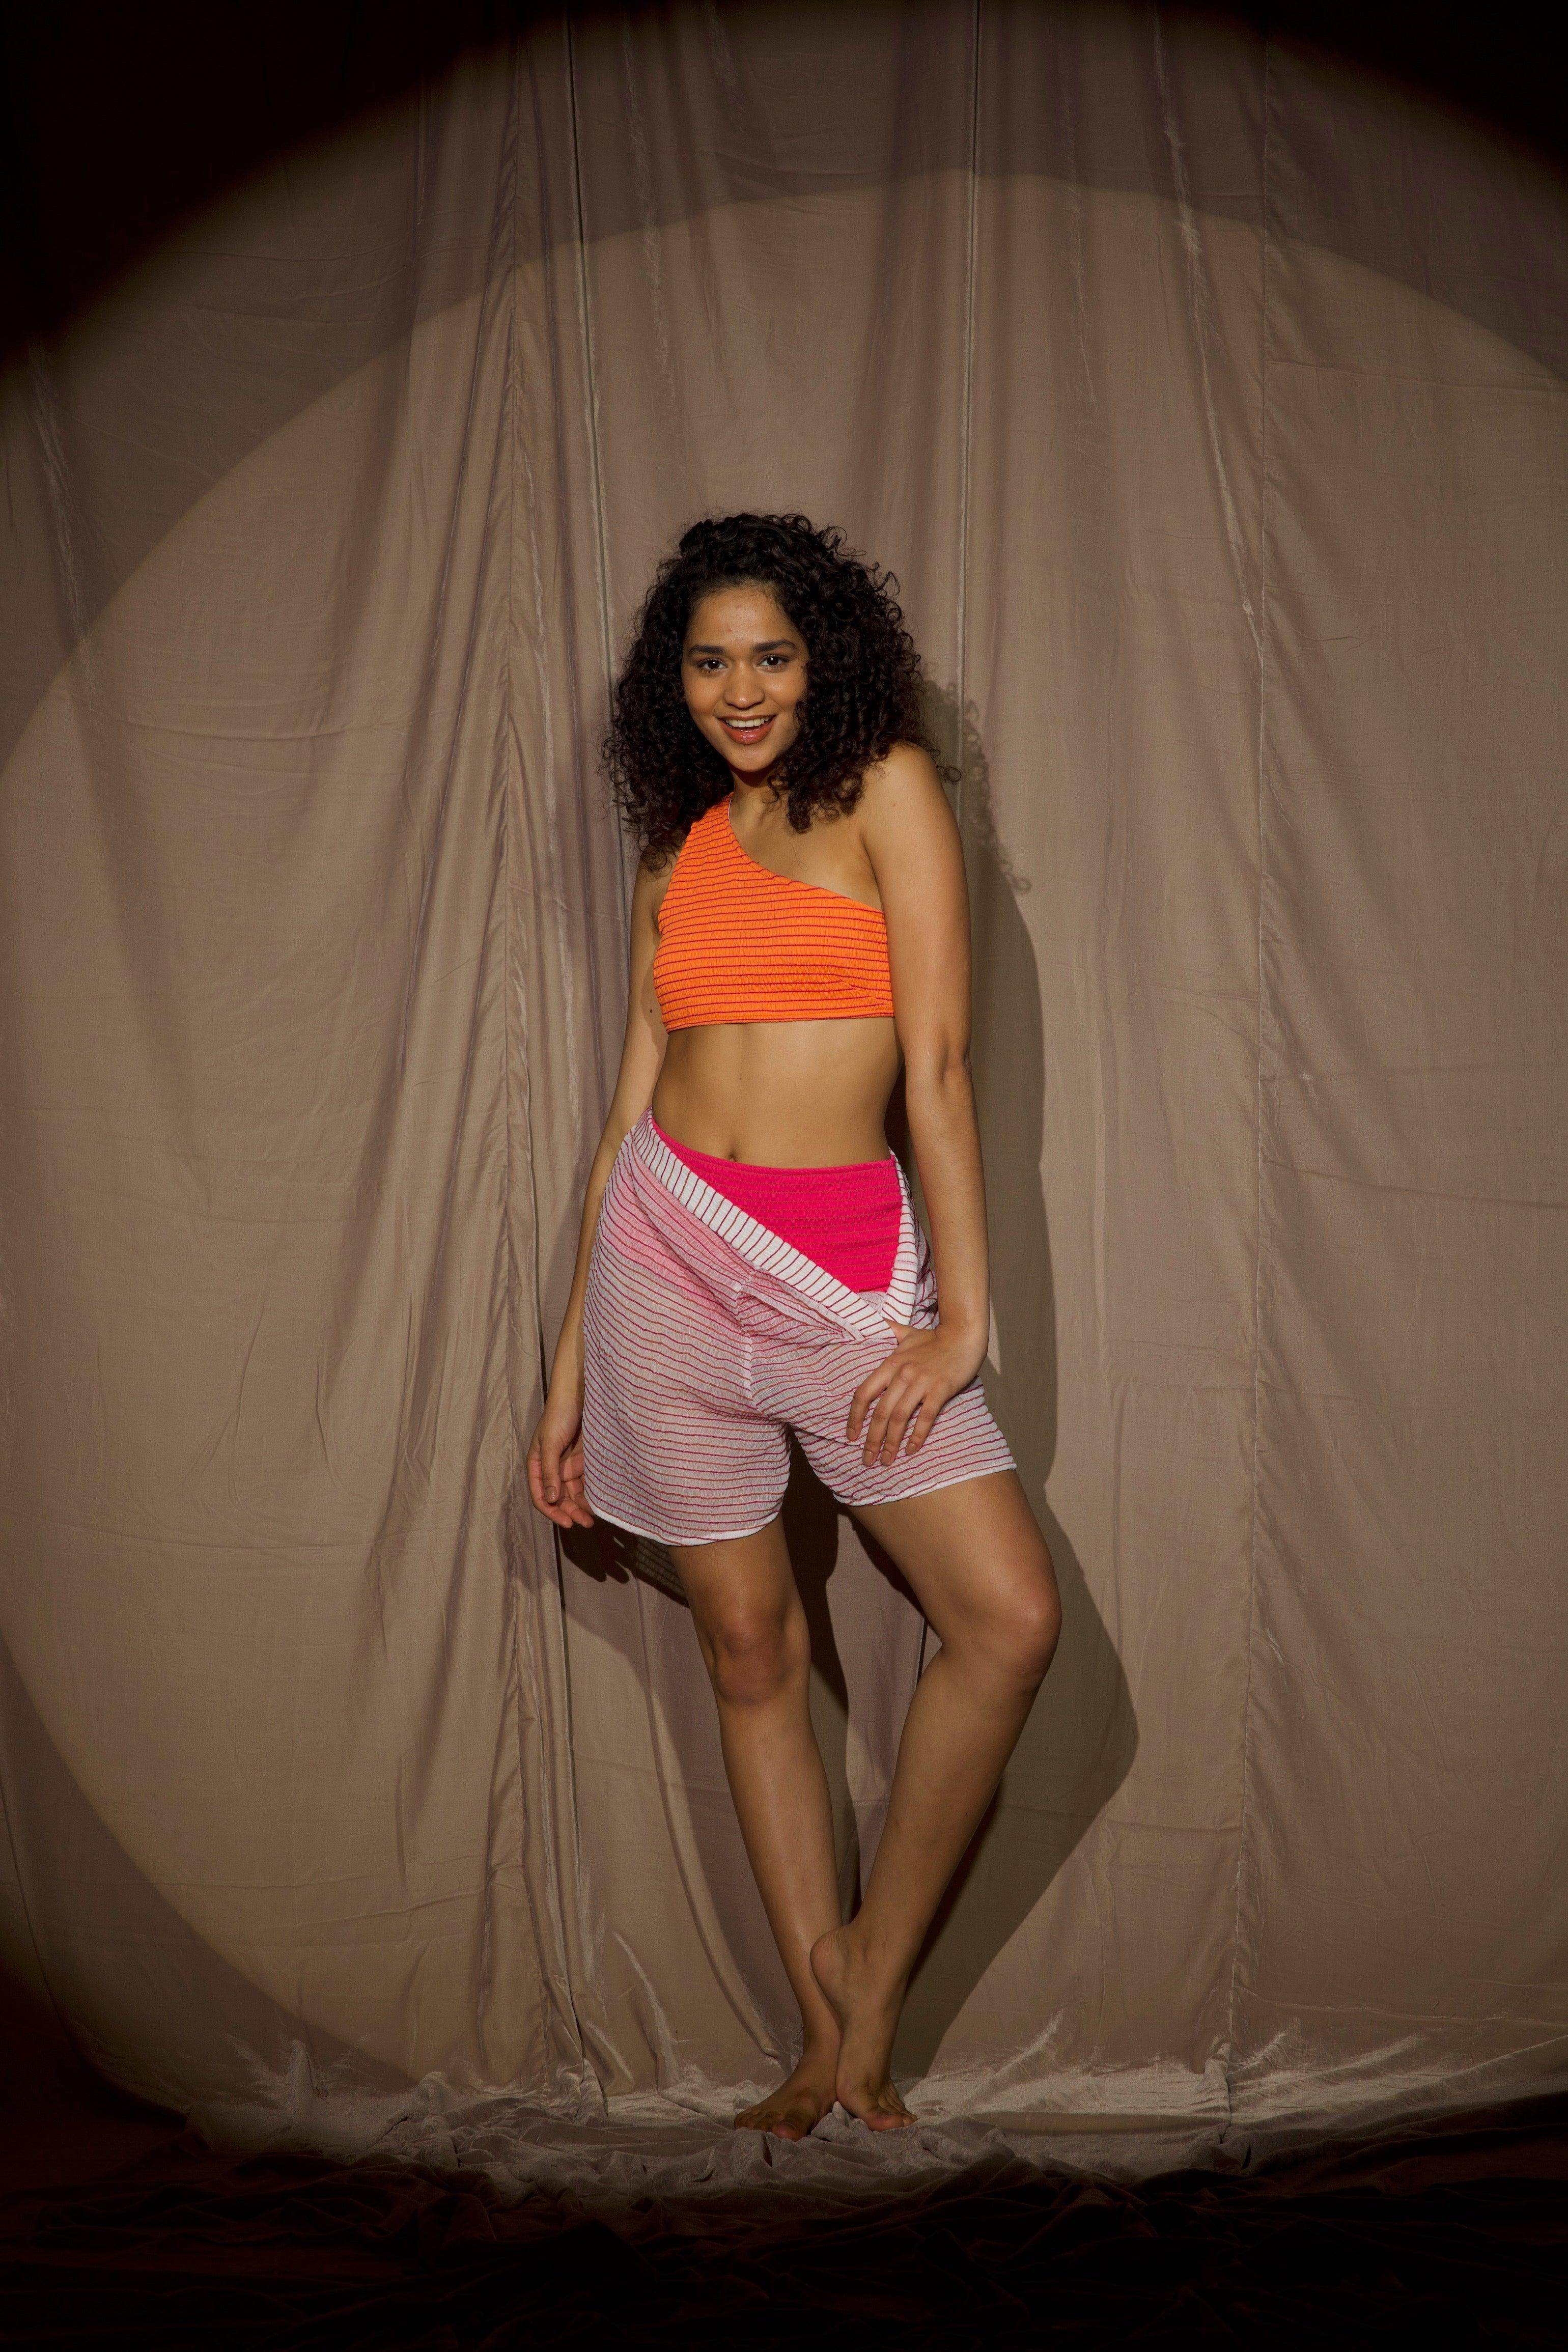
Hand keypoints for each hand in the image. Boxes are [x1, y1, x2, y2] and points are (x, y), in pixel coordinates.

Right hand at [527, 1384, 594, 1528]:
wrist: (578, 1395)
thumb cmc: (558, 1416)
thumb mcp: (550, 1444)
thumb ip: (550, 1471)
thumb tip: (550, 1500)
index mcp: (538, 1466)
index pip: (540, 1496)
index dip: (552, 1511)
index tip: (567, 1522)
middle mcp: (552, 1469)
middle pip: (559, 1498)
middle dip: (570, 1512)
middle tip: (585, 1523)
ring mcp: (568, 1466)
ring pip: (574, 1494)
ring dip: (582, 1507)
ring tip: (594, 1518)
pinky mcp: (585, 1462)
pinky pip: (587, 1483)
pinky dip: (592, 1494)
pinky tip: (601, 1502)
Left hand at [846, 1317, 986, 1468]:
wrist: (963, 1334)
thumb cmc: (934, 1337)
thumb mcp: (905, 1333)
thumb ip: (887, 1331)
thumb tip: (873, 1323)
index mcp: (890, 1364)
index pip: (864, 1393)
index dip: (854, 1417)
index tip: (851, 1436)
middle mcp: (902, 1374)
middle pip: (880, 1412)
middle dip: (871, 1439)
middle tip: (867, 1460)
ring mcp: (922, 1382)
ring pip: (900, 1418)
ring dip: (891, 1443)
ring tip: (886, 1460)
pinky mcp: (941, 1389)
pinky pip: (926, 1417)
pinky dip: (917, 1436)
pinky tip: (911, 1451)